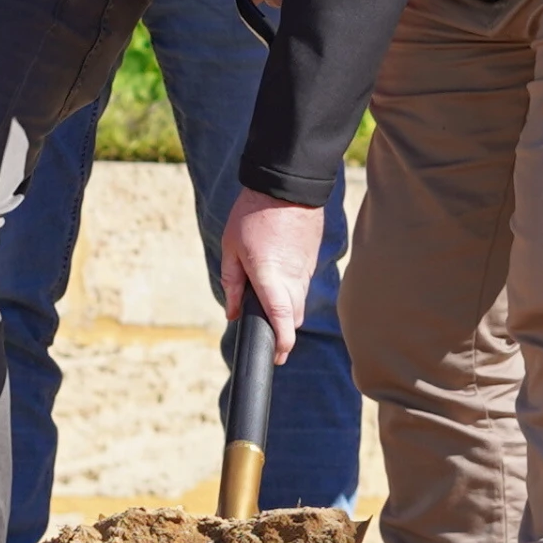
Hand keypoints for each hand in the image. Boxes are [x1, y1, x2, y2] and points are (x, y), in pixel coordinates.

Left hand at [216, 187, 324, 350]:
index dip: (282, 342)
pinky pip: (303, 285)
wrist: (287, 186)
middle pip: (293, 318)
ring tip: (271, 310)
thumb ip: (231, 283)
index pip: (281, 319)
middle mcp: (293, 278)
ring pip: (300, 302)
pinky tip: (279, 281)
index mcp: (270, 277)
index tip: (278, 356)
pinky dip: (293, 292)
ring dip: (288, 312)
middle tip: (272, 343)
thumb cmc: (252, 214)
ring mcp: (305, 270)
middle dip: (284, 333)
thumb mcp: (231, 247)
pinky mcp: (311, 261)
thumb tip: (231, 313)